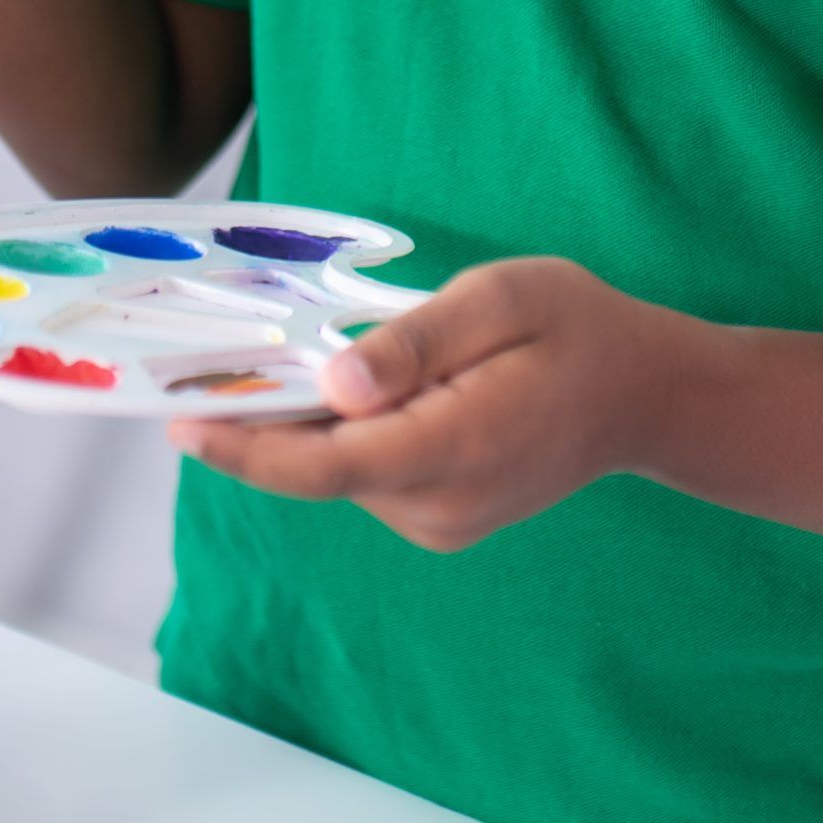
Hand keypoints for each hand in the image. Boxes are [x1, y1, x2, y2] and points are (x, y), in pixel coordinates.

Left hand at [171, 258, 684, 551]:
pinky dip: (340, 435)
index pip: (326, 463)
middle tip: (196, 367)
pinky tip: (349, 389)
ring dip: (306, 423)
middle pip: (320, 467)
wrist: (642, 395)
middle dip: (259, 420)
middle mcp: (440, 505)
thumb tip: (335, 386)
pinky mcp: (439, 519)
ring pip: (339, 471)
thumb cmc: (574, 329)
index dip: (245, 447)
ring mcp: (441, 522)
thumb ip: (415, 343)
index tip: (180, 420)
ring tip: (292, 359)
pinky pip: (366, 474)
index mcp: (455, 446)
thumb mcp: (501, 300)